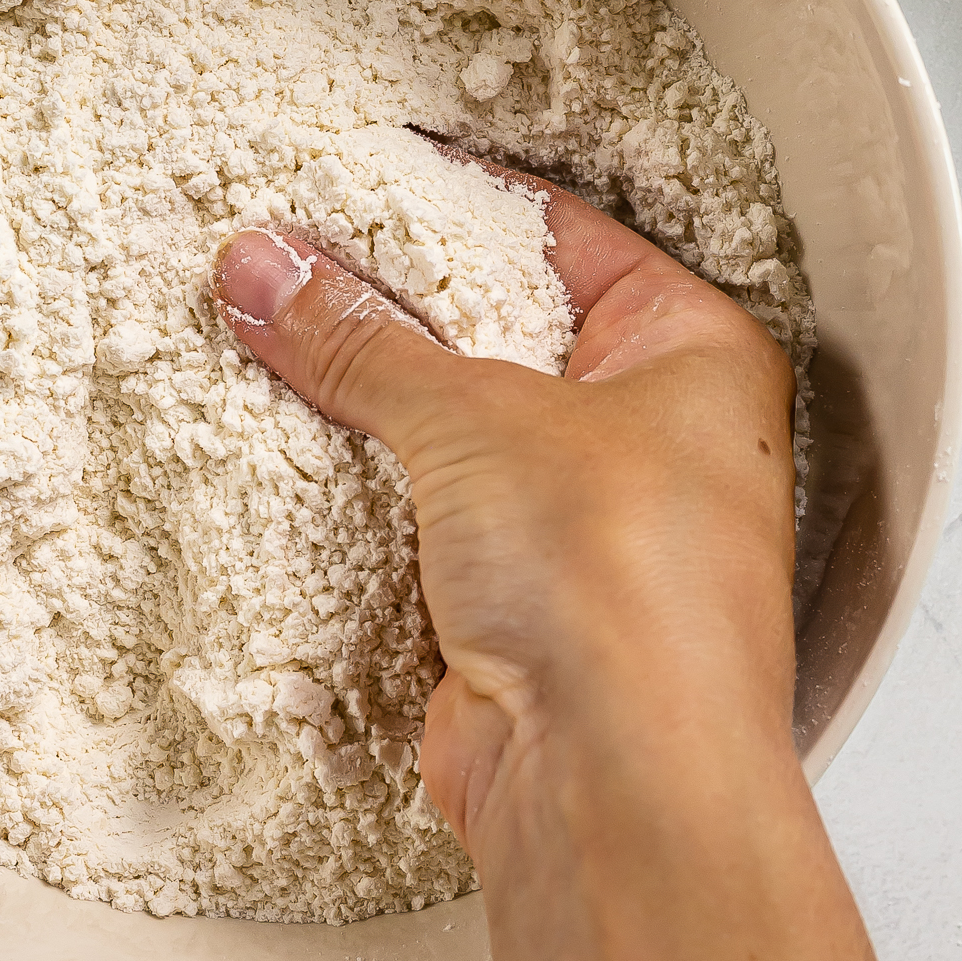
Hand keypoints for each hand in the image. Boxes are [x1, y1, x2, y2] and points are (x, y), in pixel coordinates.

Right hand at [210, 153, 798, 858]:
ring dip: (374, 403)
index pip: (565, 234)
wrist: (614, 787)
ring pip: (461, 435)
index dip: (459, 199)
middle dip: (397, 302)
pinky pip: (429, 521)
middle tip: (292, 253)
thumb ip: (362, 339)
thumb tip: (272, 272)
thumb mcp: (475, 416)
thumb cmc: (622, 586)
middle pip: (503, 333)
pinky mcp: (522, 610)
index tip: (360, 173)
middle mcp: (655, 436)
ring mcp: (588, 530)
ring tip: (268, 333)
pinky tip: (290, 449)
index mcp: (693, 353)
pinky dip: (367, 492)